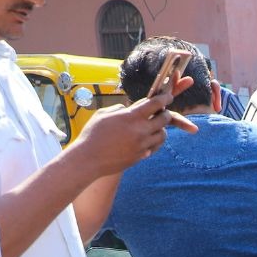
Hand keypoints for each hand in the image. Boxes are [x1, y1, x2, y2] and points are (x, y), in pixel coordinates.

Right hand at [69, 76, 196, 176]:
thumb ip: (119, 109)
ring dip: (161, 128)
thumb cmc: (92, 134)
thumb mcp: (103, 114)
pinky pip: (155, 147)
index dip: (164, 98)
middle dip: (165, 113)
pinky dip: (155, 141)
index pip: (155, 103)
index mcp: (131, 116)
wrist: (89, 159)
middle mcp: (140, 130)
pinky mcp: (141, 156)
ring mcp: (142, 144)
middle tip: (162, 112)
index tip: (168, 97)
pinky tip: (149, 139)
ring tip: (154, 127)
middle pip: (164, 119)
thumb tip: (129, 109)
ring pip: (163, 134)